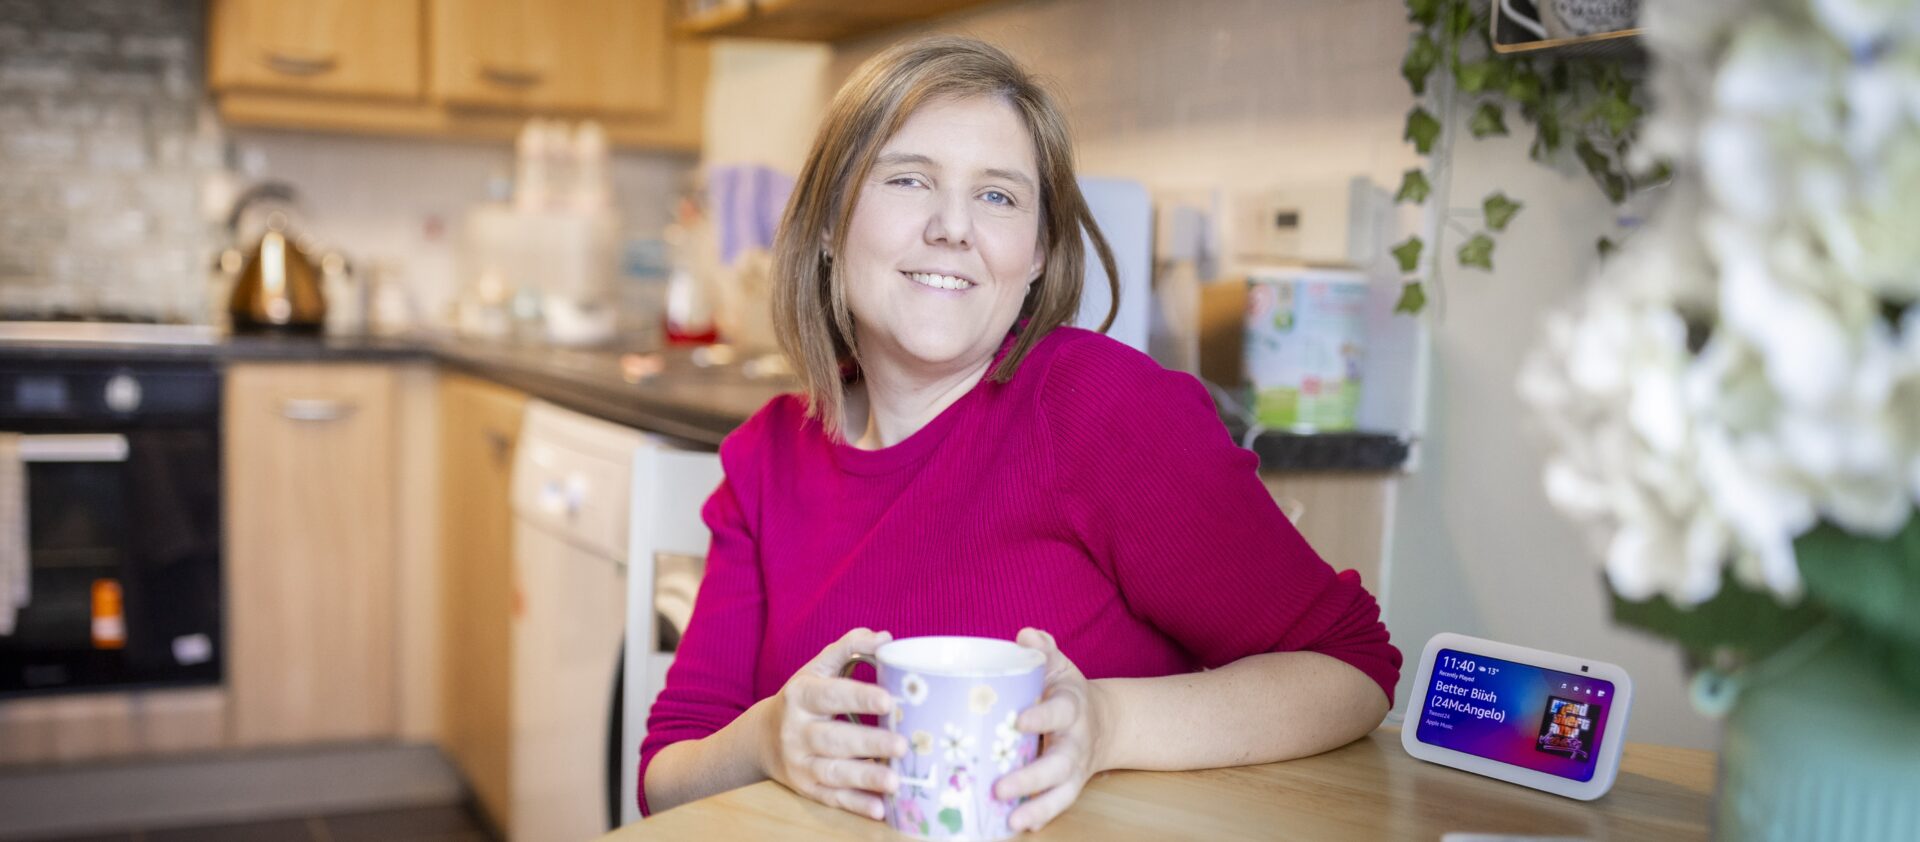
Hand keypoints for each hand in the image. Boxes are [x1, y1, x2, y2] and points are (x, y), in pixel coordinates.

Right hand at [759, 627, 906, 820]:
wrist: (764, 737)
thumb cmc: (805, 697)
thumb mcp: (818, 668)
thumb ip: (849, 648)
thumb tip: (886, 638)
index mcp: (801, 695)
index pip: (830, 695)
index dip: (858, 697)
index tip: (887, 700)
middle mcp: (796, 730)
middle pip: (833, 739)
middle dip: (868, 743)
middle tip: (902, 744)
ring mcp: (799, 762)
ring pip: (832, 773)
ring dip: (865, 779)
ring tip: (896, 781)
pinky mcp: (805, 788)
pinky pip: (832, 798)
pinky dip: (855, 805)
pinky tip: (880, 808)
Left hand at [993, 627, 1106, 832]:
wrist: (1103, 722)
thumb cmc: (1065, 692)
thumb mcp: (1059, 666)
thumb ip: (1043, 650)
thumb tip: (1025, 635)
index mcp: (1071, 707)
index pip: (1060, 712)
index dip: (1042, 717)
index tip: (1019, 721)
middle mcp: (1076, 742)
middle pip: (1059, 764)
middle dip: (1032, 778)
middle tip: (1000, 788)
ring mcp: (1073, 768)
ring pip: (1061, 792)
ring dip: (1037, 808)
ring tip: (1010, 821)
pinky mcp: (1068, 786)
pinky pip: (1057, 805)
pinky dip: (1040, 816)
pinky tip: (1016, 826)